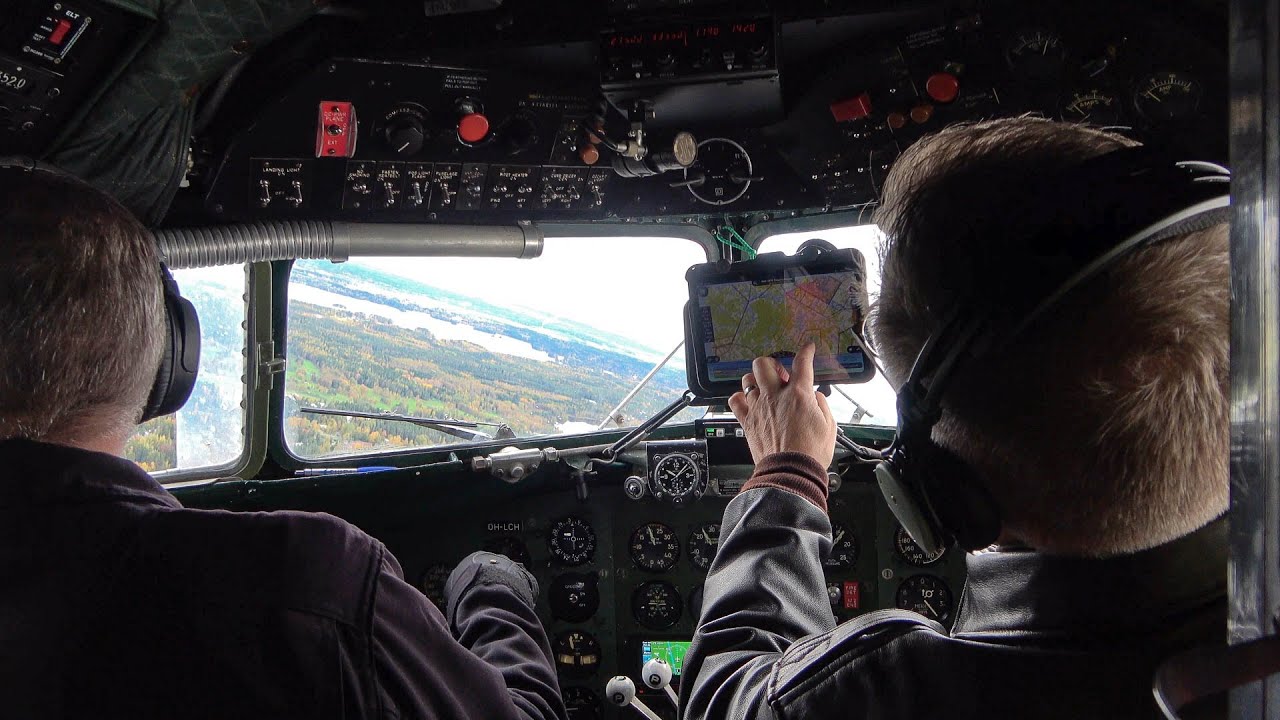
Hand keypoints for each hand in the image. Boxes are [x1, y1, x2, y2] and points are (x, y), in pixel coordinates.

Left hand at [728, 343, 836, 466]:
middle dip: (771, 364)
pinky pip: (734, 400)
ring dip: (756, 380)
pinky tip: (748, 401)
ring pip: (747, 379)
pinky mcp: (747, 421)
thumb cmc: (810, 453)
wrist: (790, 471)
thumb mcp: (829, 426)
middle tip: (779, 374)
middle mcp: (775, 396)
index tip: (807, 348)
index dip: (805, 352)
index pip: (802, 363)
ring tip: (763, 387)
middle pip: (763, 364)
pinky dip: (740, 397)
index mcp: (799, 394)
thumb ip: (822, 405)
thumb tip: (816, 397)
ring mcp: (759, 407)